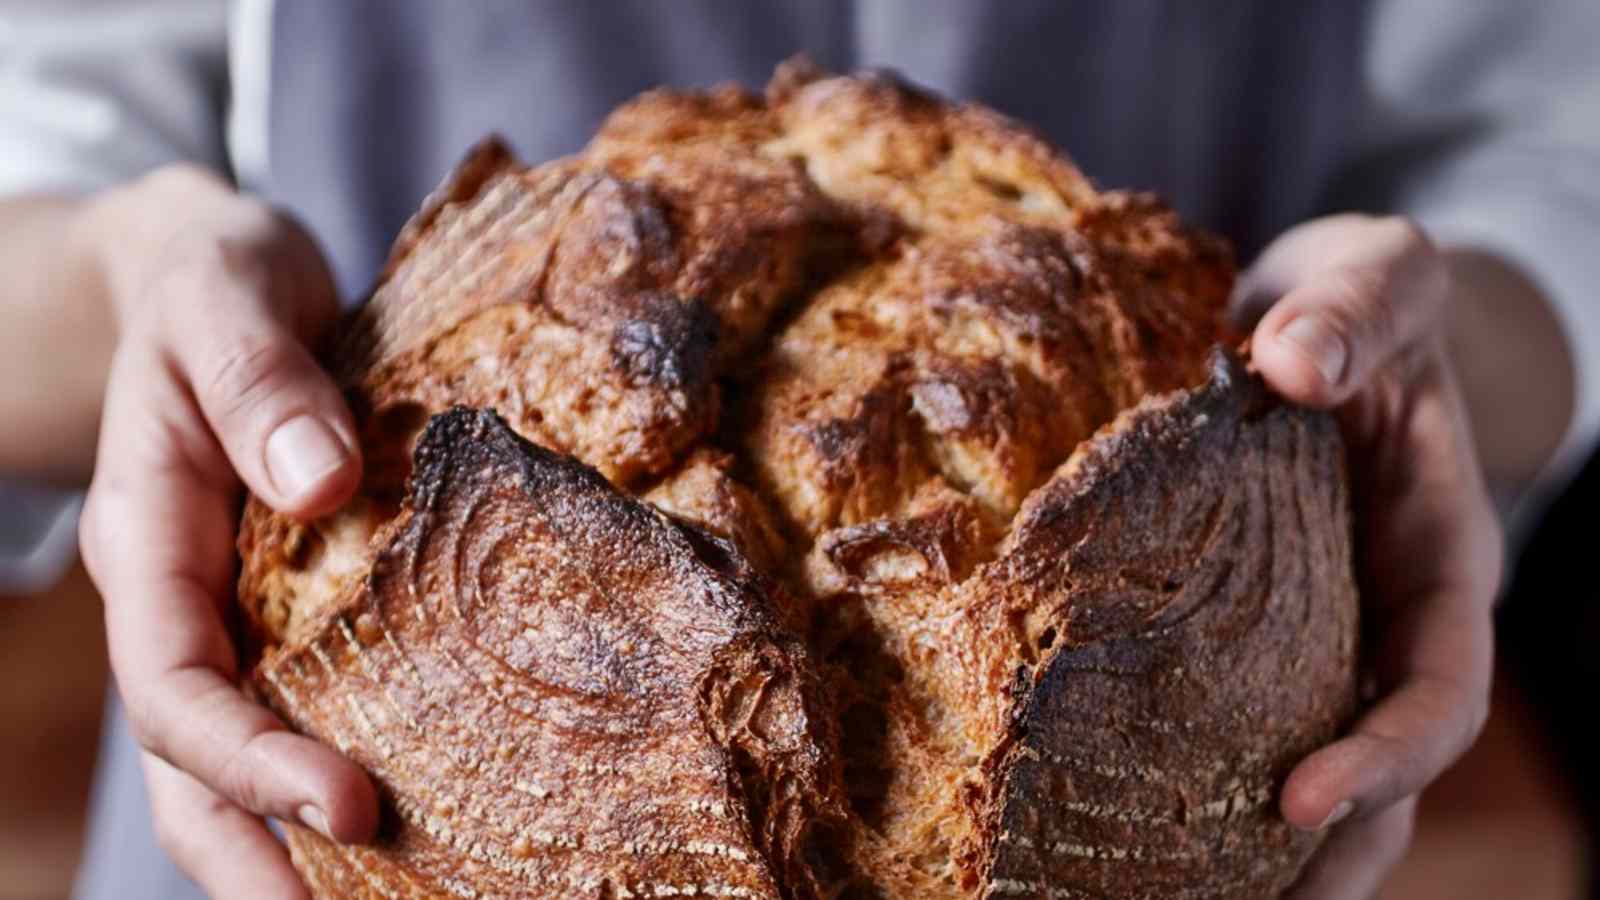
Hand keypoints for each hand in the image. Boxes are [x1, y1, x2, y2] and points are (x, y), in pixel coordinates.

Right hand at [78, 164, 377, 897]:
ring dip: (287, 841)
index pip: (176, 682)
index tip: (351, 808)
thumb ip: (259, 381)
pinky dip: (330, 768)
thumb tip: (316, 483)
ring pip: (232, 753)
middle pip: (192, 759)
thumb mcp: (228, 296)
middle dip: (258, 851)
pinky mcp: (289, 599)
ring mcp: (231, 605)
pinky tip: (413, 815)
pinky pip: (296, 701)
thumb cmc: (216, 279)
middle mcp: (183, 592)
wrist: (214, 273)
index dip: (247, 759)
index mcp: (149, 534)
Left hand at [1233, 214, 1503, 898]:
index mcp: (1442, 561)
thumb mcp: (1374, 280)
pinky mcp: (1250, 633)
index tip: (1302, 804)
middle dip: (1330, 855)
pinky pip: (1236, 721)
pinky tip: (1129, 829)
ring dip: (1261, 854)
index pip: (1440, 690)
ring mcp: (1322, 636)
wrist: (1314, 318)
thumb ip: (1354, 311)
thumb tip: (1293, 363)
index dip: (1387, 757)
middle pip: (1386, 772)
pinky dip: (1199, 783)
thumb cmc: (1355, 304)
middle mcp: (1387, 620)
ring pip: (1314, 767)